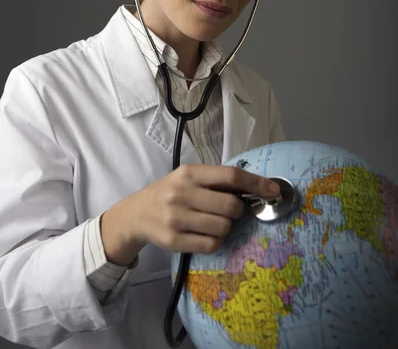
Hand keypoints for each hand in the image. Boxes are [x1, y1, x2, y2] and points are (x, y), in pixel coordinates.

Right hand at [101, 164, 279, 265]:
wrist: (137, 213)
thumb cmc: (170, 193)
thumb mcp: (188, 178)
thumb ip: (216, 181)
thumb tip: (258, 188)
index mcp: (189, 173)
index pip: (230, 176)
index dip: (256, 184)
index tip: (274, 191)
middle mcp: (182, 193)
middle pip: (231, 206)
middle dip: (238, 211)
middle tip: (230, 211)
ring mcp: (176, 218)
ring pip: (223, 227)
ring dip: (226, 227)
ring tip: (213, 222)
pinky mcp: (174, 240)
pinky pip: (211, 245)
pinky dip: (215, 241)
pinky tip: (204, 234)